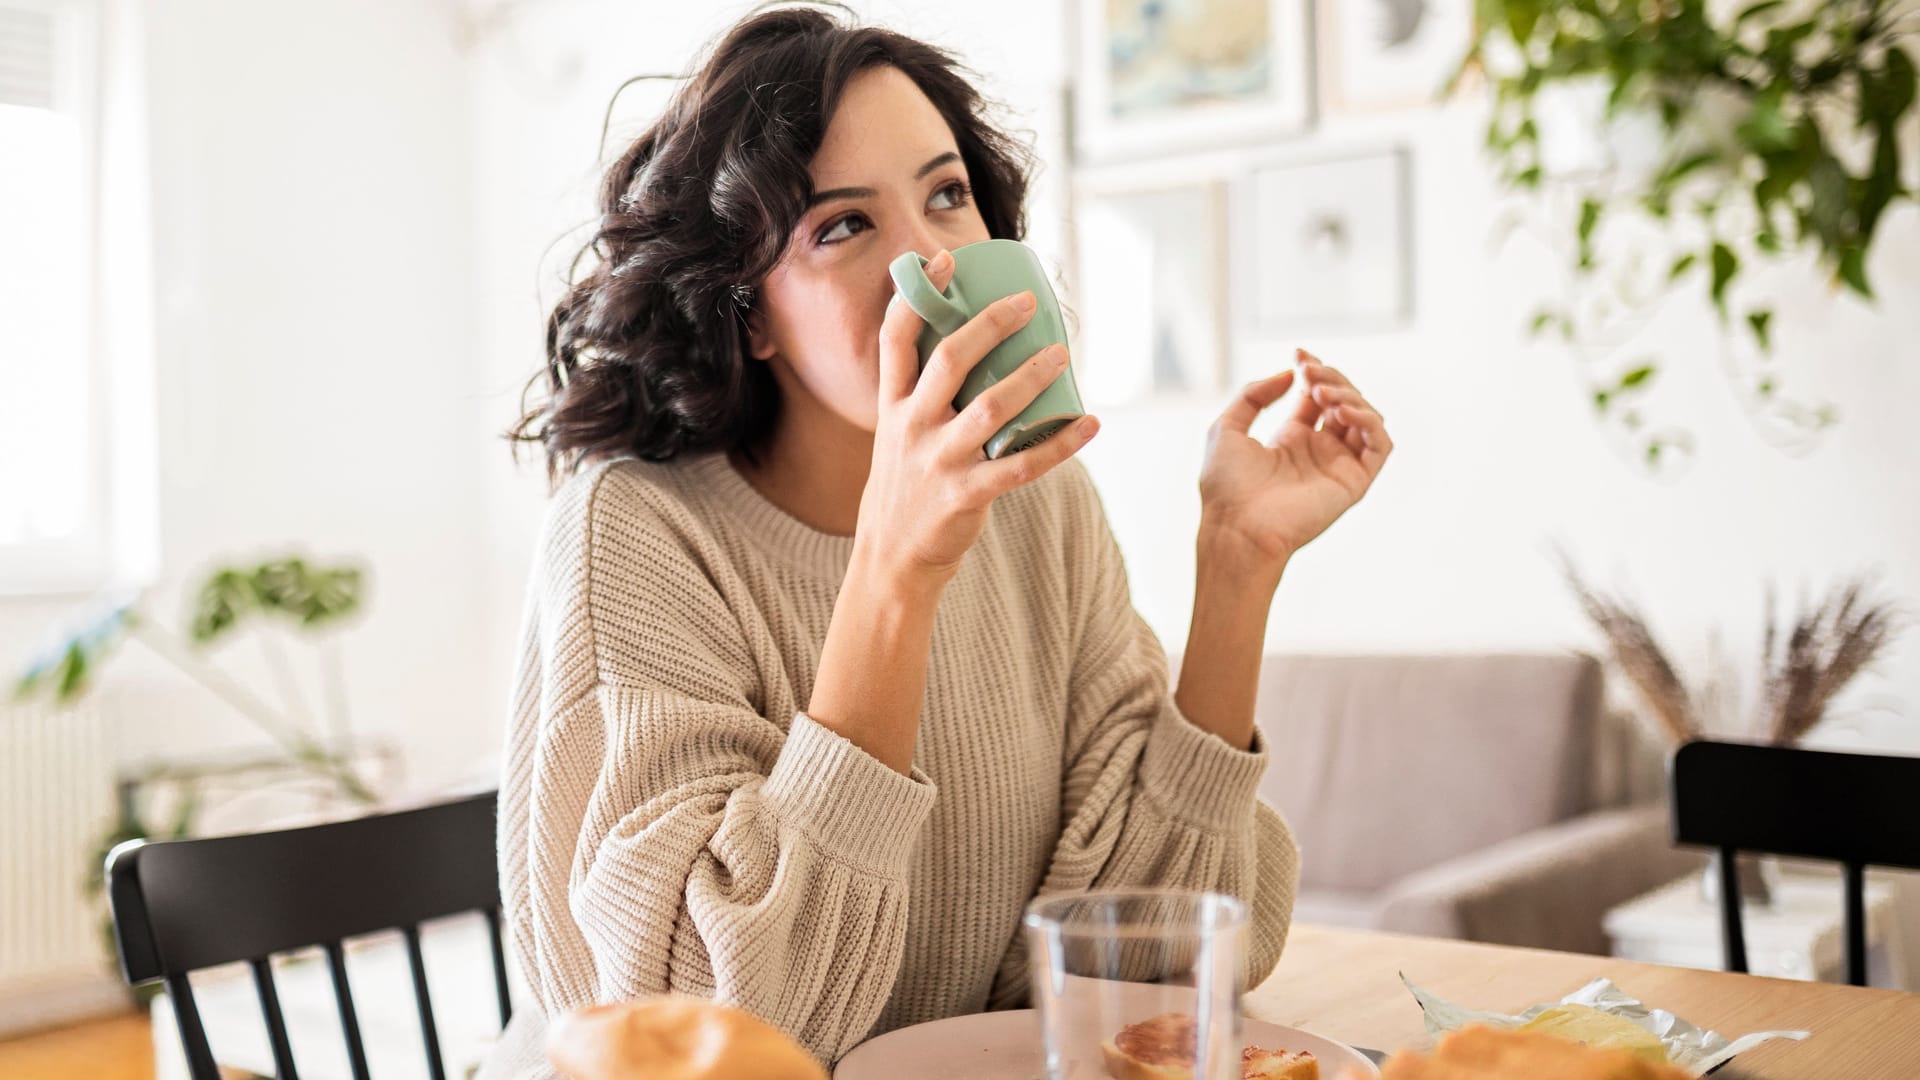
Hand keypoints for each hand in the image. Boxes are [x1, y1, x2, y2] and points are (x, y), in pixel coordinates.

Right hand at [860, 249, 1100, 592]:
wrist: (892, 557)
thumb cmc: (907, 485)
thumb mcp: (899, 434)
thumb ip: (927, 397)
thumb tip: (976, 346)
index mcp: (893, 407)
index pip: (895, 340)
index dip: (919, 297)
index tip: (945, 262)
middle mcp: (912, 427)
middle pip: (949, 361)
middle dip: (989, 325)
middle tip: (1027, 303)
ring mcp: (938, 462)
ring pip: (990, 408)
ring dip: (1030, 376)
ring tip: (1061, 354)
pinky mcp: (966, 496)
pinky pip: (1021, 467)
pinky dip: (1060, 444)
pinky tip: (1088, 424)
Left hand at [1197, 349, 1391, 570]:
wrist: (1236, 527)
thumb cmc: (1225, 486)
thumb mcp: (1227, 427)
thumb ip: (1254, 395)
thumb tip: (1288, 374)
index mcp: (1291, 440)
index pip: (1316, 396)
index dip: (1313, 370)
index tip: (1300, 354)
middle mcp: (1319, 451)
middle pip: (1343, 401)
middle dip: (1330, 378)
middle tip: (1309, 371)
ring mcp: (1338, 466)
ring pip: (1366, 419)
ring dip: (1349, 395)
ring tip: (1322, 391)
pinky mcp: (1354, 483)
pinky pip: (1380, 446)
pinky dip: (1369, 421)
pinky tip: (1341, 411)